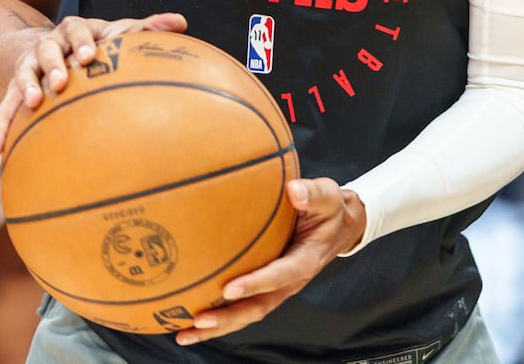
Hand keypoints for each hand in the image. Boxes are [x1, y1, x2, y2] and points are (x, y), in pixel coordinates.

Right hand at [0, 11, 186, 158]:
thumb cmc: (89, 44)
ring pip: (22, 76)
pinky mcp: (12, 92)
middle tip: (60, 81)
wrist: (38, 46)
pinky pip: (3, 112)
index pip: (77, 30)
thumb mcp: (111, 34)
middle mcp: (46, 46)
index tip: (87, 55)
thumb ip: (143, 29)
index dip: (81, 41)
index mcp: (72, 31)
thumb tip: (182, 22)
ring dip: (24, 90)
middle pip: (46, 51)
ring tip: (31, 104)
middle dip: (52, 65)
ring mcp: (27, 68)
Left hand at [174, 178, 365, 346]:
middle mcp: (289, 281)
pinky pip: (242, 305)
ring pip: (247, 313)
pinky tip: (189, 319)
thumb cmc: (329, 209)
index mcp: (304, 261)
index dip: (255, 284)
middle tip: (200, 320)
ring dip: (218, 326)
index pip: (278, 276)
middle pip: (258, 307)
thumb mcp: (329, 196)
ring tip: (185, 334)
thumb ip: (313, 193)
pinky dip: (218, 315)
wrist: (339, 226)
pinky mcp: (267, 287)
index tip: (229, 289)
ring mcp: (277, 288)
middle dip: (229, 318)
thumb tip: (294, 190)